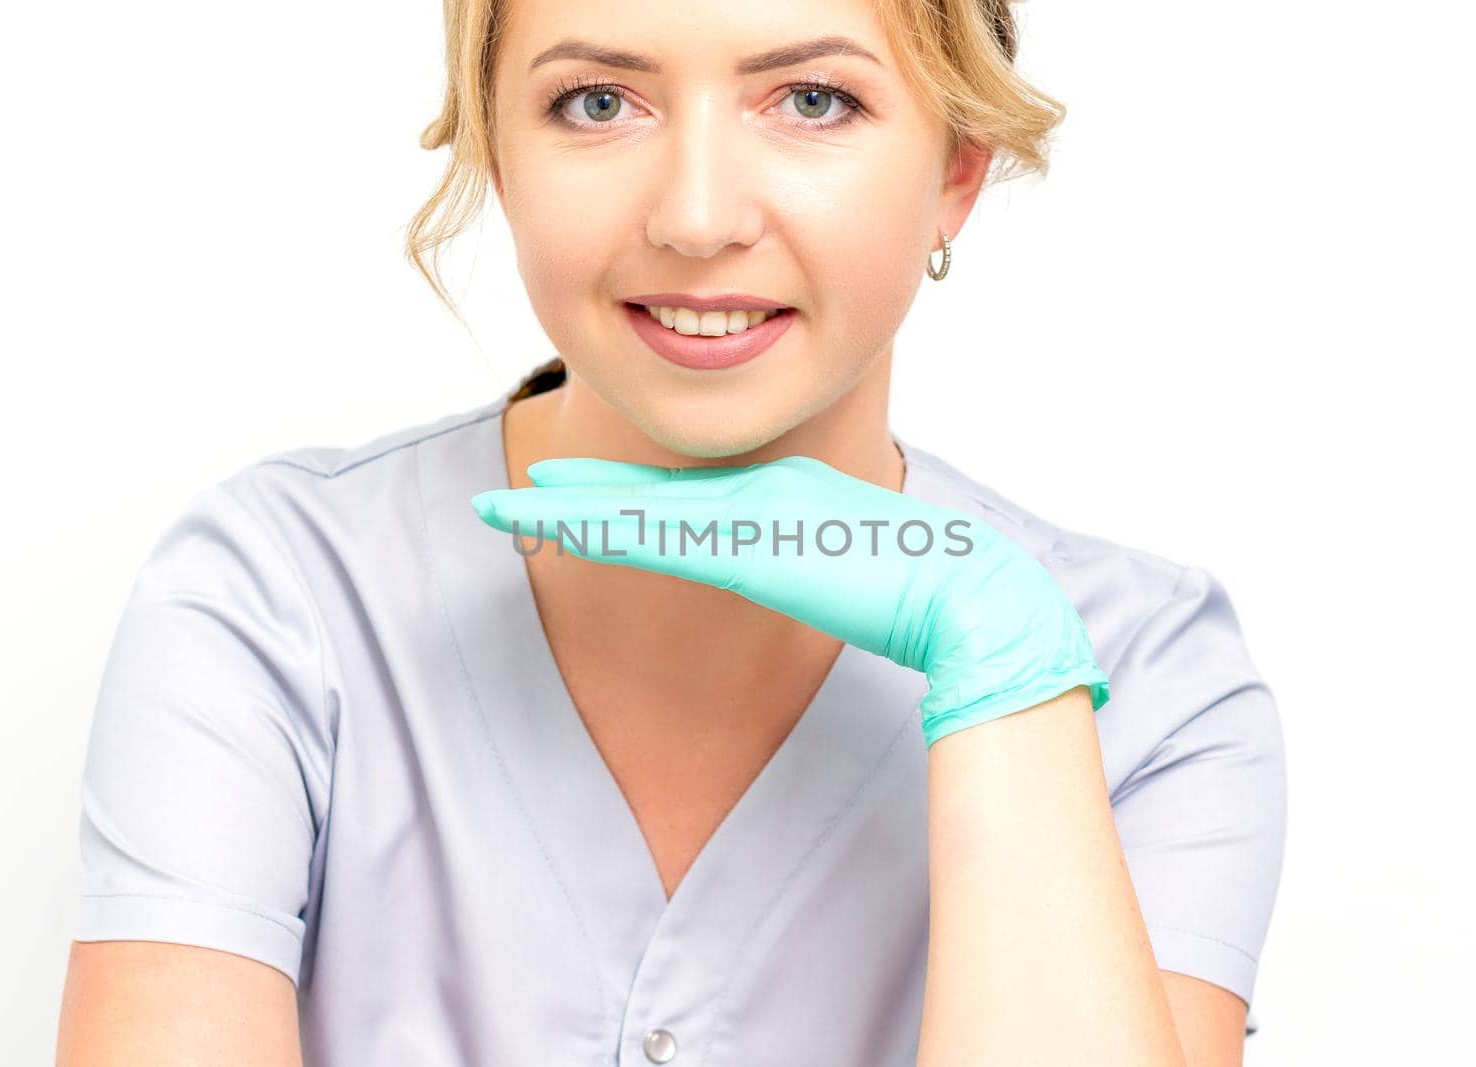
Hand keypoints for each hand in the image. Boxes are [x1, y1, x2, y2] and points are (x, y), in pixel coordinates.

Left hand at [470, 455, 1108, 747]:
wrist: (964, 592)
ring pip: (639, 512)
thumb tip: (812, 577)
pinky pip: (653, 539)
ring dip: (570, 509)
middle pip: (653, 496)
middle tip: (525, 489)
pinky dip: (599, 529)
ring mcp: (753, 516)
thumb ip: (827, 564)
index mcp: (788, 500)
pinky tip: (556, 526)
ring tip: (510, 503)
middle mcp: (761, 495)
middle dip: (585, 493)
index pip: (691, 500)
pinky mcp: (749, 547)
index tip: (581, 494)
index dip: (631, 496)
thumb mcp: (864, 570)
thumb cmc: (932, 589)